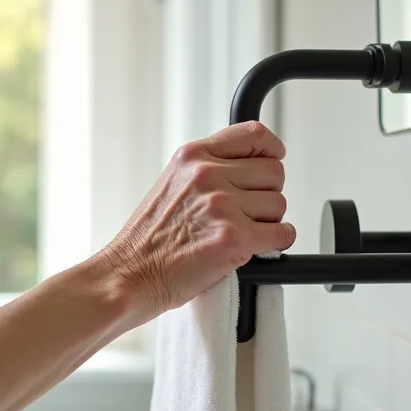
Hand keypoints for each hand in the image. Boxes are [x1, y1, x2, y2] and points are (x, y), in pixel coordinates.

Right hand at [97, 121, 295, 319]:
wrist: (128, 275)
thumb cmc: (147, 241)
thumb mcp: (172, 184)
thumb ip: (207, 170)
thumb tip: (249, 169)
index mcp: (192, 157)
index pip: (253, 135)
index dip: (271, 150)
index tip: (274, 158)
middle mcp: (207, 175)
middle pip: (274, 172)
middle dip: (266, 194)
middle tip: (247, 212)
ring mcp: (221, 205)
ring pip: (279, 204)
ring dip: (268, 221)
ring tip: (240, 232)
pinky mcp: (233, 238)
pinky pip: (282, 234)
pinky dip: (277, 242)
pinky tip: (256, 247)